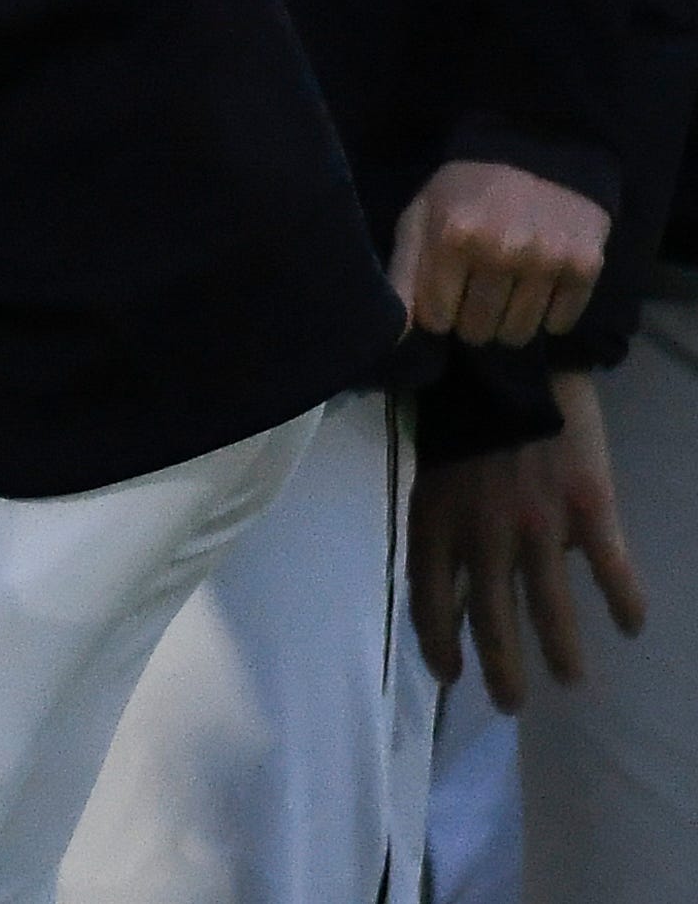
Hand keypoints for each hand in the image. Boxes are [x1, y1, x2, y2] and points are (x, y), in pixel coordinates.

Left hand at [392, 158, 611, 344]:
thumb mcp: (420, 218)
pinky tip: (538, 289)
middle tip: (476, 295)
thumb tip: (397, 337)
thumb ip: (403, 274)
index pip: (436, 317)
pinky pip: (559, 323)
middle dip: (471, 320)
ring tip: (505, 294)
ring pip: (517, 333)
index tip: (444, 296)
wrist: (537, 153)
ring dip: (507, 323)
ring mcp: (546, 260)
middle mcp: (501, 251)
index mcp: (453, 237)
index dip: (437, 312)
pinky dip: (547, 317)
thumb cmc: (466, 191)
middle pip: (477, 329)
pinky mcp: (585, 266)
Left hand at [409, 371, 648, 708]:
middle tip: (510, 704)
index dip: (438, 643)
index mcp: (437, 519)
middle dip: (501, 669)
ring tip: (570, 680)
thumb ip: (445, 526)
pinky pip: (610, 570)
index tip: (450, 675)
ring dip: (560, 652)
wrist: (510, 359)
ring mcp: (539, 524)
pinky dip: (624, 603)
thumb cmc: (464, 415)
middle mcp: (483, 532)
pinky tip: (632, 626)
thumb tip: (461, 581)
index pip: (431, 599)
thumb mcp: (433, 474)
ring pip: (550, 608)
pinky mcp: (589, 509)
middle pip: (490, 618)